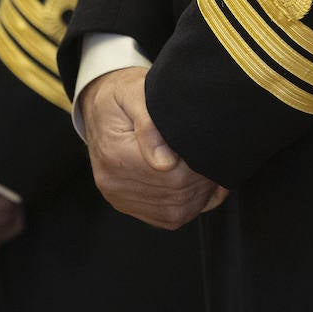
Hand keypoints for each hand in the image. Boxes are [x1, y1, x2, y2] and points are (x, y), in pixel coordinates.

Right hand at [80, 67, 225, 228]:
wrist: (99, 105)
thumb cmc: (120, 95)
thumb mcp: (134, 93)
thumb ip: (150, 124)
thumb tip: (165, 161)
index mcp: (115, 154)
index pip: (171, 174)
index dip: (198, 163)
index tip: (206, 146)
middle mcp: (114, 182)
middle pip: (175, 195)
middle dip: (202, 179)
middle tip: (213, 155)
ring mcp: (120, 197)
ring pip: (175, 212)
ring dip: (200, 194)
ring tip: (206, 168)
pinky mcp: (128, 204)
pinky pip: (167, 218)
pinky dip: (190, 204)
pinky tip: (197, 184)